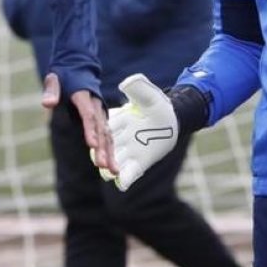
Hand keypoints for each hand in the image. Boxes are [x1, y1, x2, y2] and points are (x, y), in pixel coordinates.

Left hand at [42, 73, 116, 174]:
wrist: (80, 64)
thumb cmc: (64, 73)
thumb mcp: (54, 77)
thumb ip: (51, 90)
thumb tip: (47, 104)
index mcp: (83, 95)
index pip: (87, 114)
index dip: (90, 129)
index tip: (92, 145)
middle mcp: (96, 104)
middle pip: (101, 128)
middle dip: (103, 147)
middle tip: (104, 166)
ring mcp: (100, 111)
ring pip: (107, 133)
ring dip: (110, 152)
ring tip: (113, 171)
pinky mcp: (101, 118)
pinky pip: (107, 135)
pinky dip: (110, 150)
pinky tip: (112, 166)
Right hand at [107, 74, 178, 190]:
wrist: (172, 118)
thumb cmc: (157, 104)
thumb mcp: (148, 94)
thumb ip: (138, 88)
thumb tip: (127, 83)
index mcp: (117, 120)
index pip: (105, 128)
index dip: (98, 134)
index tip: (94, 141)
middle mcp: (120, 137)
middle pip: (108, 146)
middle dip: (103, 154)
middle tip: (100, 162)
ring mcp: (129, 150)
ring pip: (116, 160)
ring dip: (111, 167)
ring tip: (108, 173)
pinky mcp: (140, 162)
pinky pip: (130, 172)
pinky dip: (126, 178)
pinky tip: (122, 183)